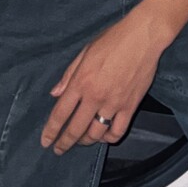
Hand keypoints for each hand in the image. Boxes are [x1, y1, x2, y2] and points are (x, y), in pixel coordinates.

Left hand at [40, 6, 170, 154]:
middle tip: (59, 150)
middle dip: (65, 143)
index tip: (45, 142)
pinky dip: (109, 138)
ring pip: (96, 134)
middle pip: (76, 129)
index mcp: (81, 81)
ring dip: (86, 141)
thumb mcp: (84, 52)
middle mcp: (95, 96)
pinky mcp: (130, 106)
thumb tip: (55, 93)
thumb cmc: (112, 40)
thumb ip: (69, 75)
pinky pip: (118, 131)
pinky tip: (104, 136)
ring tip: (81, 141)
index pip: (60, 113)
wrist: (142, 37)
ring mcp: (113, 103)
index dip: (51, 131)